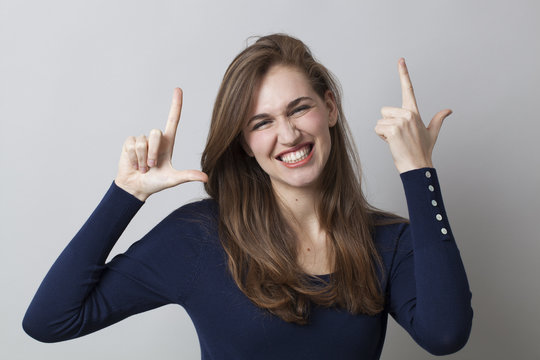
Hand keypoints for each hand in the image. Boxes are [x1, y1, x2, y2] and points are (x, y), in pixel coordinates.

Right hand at [114, 88, 207, 200]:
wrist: (136, 188)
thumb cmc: (156, 183)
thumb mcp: (173, 179)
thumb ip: (188, 176)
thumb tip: (206, 178)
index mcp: (168, 143)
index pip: (173, 119)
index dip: (176, 104)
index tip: (178, 89)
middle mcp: (155, 139)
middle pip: (156, 133)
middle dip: (153, 153)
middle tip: (151, 167)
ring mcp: (142, 140)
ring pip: (142, 142)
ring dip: (142, 159)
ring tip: (143, 167)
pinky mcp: (129, 143)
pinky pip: (131, 145)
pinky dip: (133, 158)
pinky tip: (134, 164)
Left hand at [375, 58, 451, 172]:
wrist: (417, 165)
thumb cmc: (422, 150)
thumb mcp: (432, 132)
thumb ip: (438, 119)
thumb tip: (449, 110)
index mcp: (414, 112)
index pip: (408, 89)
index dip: (404, 73)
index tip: (400, 60)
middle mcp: (408, 114)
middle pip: (384, 110)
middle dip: (387, 123)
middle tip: (398, 136)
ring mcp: (401, 121)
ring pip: (380, 121)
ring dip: (384, 132)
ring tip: (396, 140)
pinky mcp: (393, 129)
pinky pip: (378, 128)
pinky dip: (381, 137)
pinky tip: (392, 143)